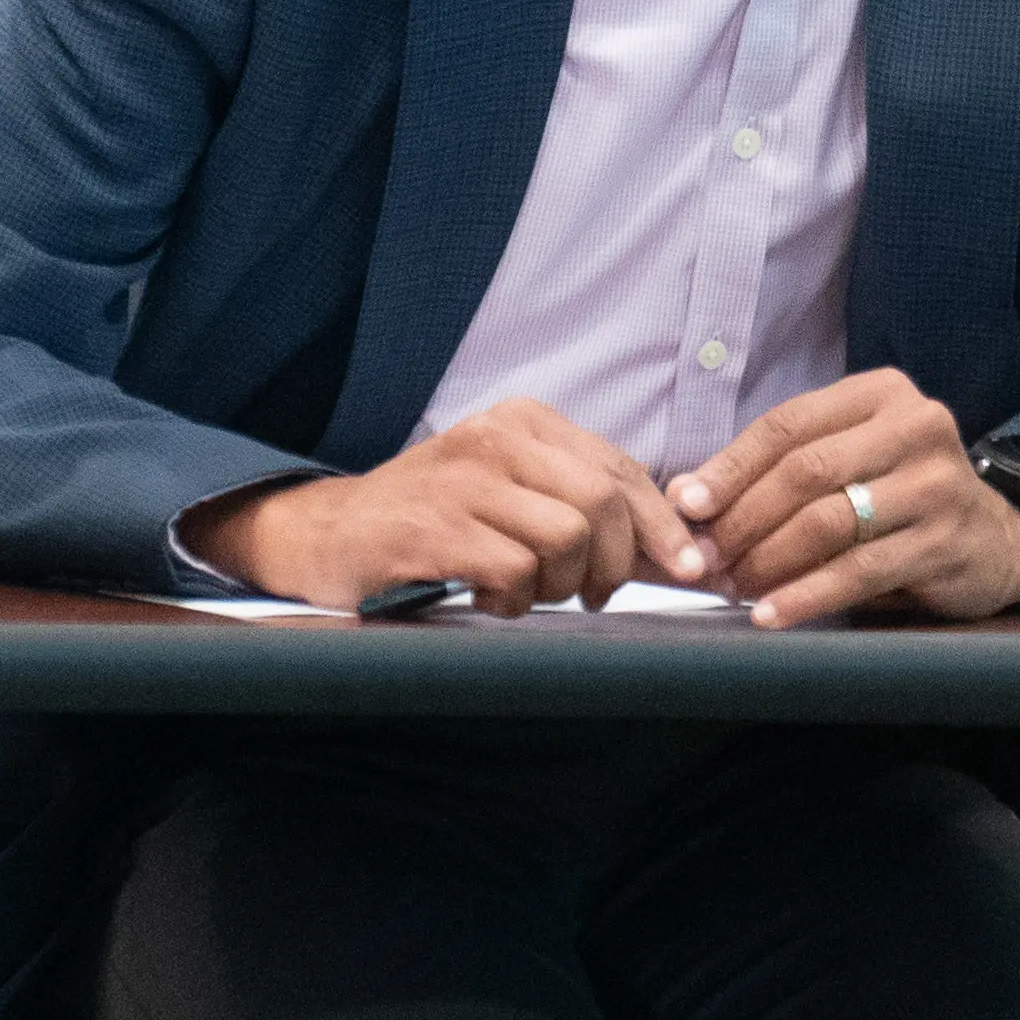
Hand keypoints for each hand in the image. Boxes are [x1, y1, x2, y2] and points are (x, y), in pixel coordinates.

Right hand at [186, 398, 699, 613]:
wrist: (329, 533)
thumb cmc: (435, 517)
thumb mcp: (510, 488)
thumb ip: (579, 502)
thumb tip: (674, 546)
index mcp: (523, 420)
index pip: (619, 468)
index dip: (663, 524)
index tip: (690, 566)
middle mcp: (495, 437)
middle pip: (602, 503)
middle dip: (617, 564)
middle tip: (593, 595)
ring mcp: (462, 480)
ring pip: (566, 539)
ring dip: (559, 585)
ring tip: (526, 591)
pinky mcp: (433, 528)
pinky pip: (515, 571)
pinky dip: (514, 599)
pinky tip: (488, 597)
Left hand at [670, 368, 1019, 625]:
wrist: (993, 541)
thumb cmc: (900, 496)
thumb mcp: (851, 459)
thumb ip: (783, 467)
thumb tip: (688, 496)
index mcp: (882, 394)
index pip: (789, 424)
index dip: (731, 465)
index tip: (687, 504)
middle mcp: (916, 426)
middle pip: (806, 471)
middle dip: (743, 519)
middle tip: (705, 559)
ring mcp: (936, 483)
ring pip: (828, 522)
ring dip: (769, 561)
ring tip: (734, 587)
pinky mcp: (945, 540)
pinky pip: (859, 571)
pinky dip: (807, 595)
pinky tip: (772, 615)